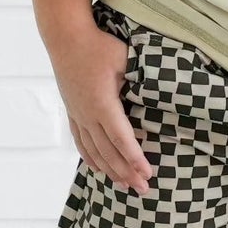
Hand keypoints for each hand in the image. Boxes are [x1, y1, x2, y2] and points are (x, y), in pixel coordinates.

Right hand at [51, 23, 153, 196]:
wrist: (65, 38)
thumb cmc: (98, 45)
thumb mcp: (125, 58)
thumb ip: (142, 78)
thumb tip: (162, 92)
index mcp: (102, 104)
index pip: (122, 138)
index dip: (135, 158)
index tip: (148, 174)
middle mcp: (87, 114)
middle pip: (109, 151)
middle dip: (127, 172)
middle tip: (143, 189)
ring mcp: (78, 114)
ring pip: (94, 151)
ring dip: (110, 170)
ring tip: (125, 186)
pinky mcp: (72, 111)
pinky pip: (81, 142)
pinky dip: (91, 158)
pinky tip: (99, 169)